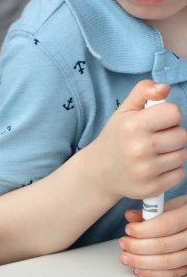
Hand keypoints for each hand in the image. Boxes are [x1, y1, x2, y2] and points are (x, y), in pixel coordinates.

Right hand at [89, 80, 185, 199]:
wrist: (98, 172)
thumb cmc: (116, 138)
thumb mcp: (124, 111)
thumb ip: (143, 91)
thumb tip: (164, 88)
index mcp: (132, 126)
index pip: (174, 113)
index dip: (168, 116)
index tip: (156, 122)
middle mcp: (138, 149)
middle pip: (182, 135)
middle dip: (172, 135)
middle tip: (154, 139)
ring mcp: (145, 171)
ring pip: (183, 155)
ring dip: (173, 153)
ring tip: (154, 153)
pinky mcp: (151, 188)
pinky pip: (179, 174)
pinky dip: (171, 170)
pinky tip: (155, 167)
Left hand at [119, 196, 186, 276]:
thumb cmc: (180, 213)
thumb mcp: (167, 206)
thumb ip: (148, 211)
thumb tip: (130, 215)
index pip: (166, 225)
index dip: (144, 229)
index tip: (128, 229)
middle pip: (165, 245)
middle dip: (138, 246)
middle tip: (123, 243)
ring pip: (168, 262)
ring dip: (141, 262)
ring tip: (125, 257)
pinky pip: (172, 273)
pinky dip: (152, 273)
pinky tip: (138, 269)